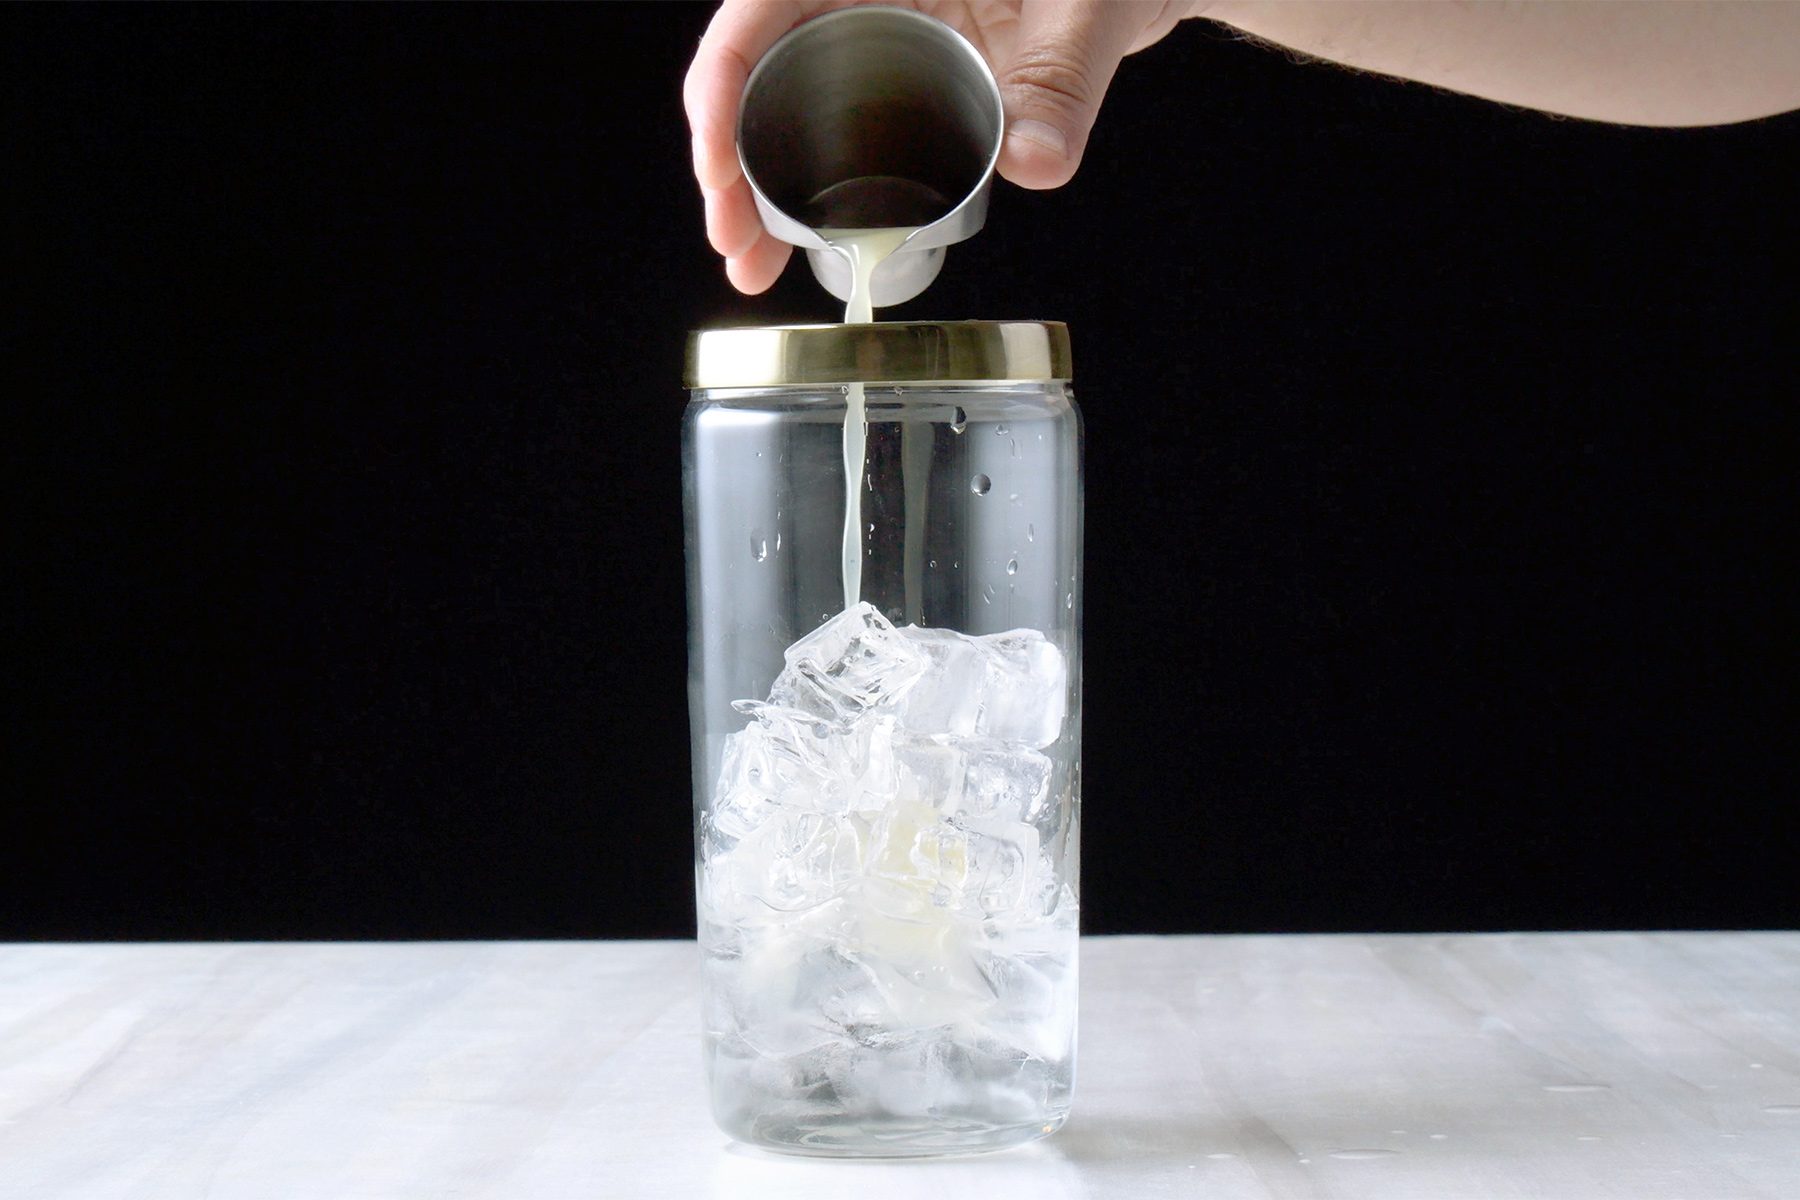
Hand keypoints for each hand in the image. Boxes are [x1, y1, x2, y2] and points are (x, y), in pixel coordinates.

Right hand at [685, 1, 1199, 292]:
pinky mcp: (889, 77)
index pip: (760, 5)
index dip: (721, 83)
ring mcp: (868, 32)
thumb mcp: (1089, 9)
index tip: (719, 165)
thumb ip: (1063, 80)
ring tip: (750, 264)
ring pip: (780, 103)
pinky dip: (801, 186)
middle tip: (733, 244)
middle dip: (728, 159)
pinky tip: (790, 244)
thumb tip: (1036, 163)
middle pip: (754, 65)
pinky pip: (825, 127)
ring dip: (755, 186)